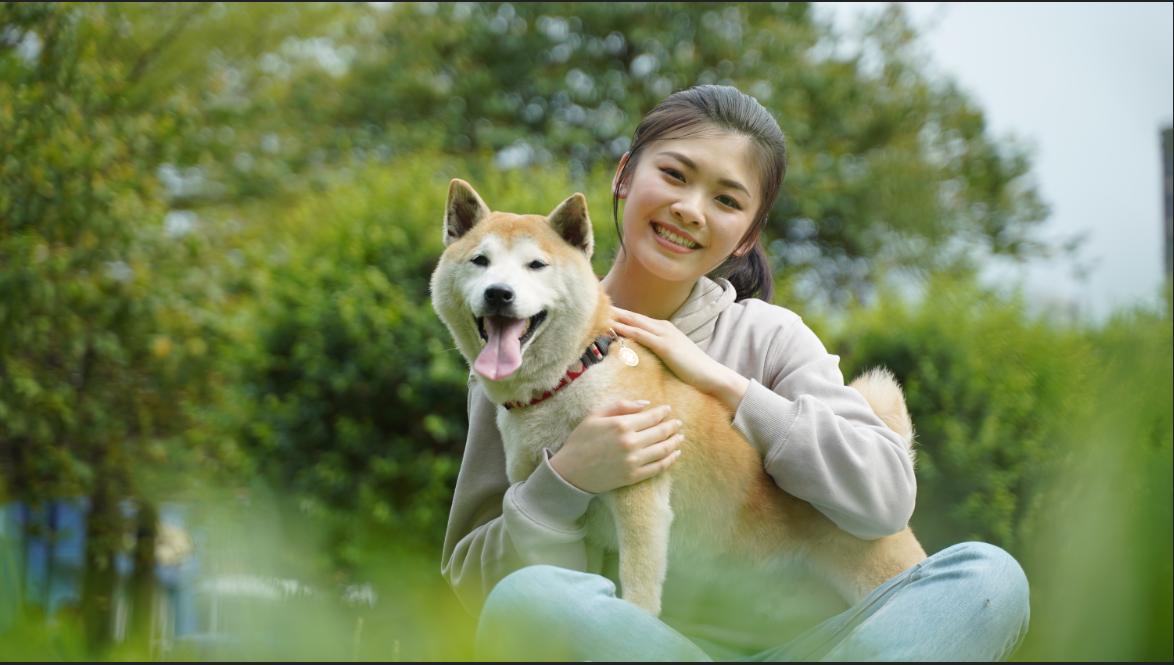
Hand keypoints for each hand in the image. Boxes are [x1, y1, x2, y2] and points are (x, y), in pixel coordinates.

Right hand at [549, 400, 683, 493]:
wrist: (570, 471)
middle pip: (660, 432)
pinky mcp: (634, 476)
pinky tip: (675, 454)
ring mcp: (634, 461)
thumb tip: (645, 404)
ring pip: (663, 449)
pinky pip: (658, 467)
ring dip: (675, 442)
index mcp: (621, 425)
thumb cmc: (581, 440)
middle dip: (672, 426)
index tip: (668, 410)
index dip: (662, 413)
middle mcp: (630, 442)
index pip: (651, 417)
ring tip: (680, 437)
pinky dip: (670, 460)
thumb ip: (621, 406)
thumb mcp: (595, 416)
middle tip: (678, 423)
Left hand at [610, 306, 749, 411]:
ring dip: (617, 318)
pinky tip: (614, 328)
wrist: (712, 375)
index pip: (638, 319)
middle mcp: (663, 327)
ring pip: (635, 323)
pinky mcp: (665, 345)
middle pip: (633, 317)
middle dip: (615, 311)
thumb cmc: (693, 369)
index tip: (604, 311)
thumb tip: (643, 355)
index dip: (621, 314)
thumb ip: (659, 351)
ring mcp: (665, 334)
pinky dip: (627, 330)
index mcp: (664, 328)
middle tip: (596, 305)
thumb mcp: (673, 356)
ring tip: (599, 313)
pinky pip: (641, 335)